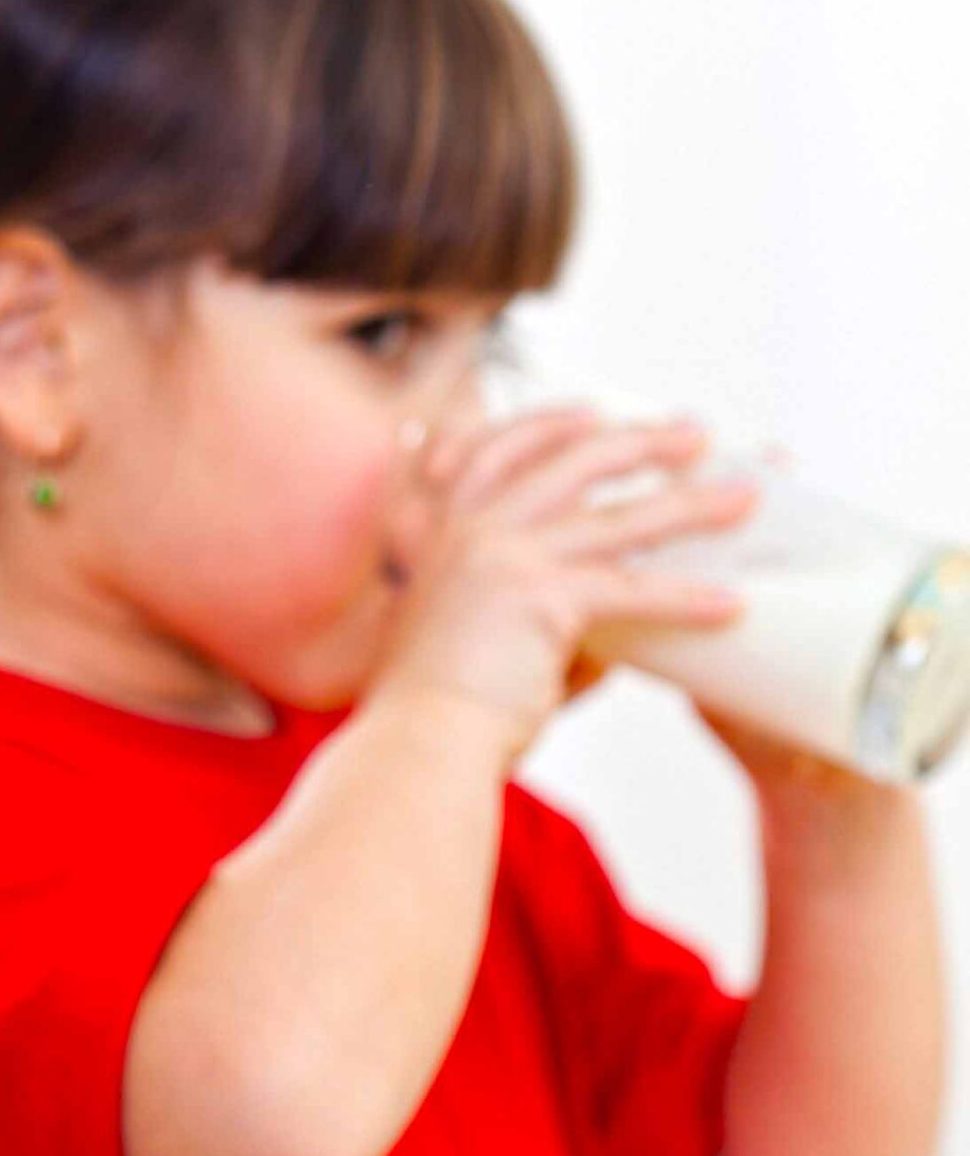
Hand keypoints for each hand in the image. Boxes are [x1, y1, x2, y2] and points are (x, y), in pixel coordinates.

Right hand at [373, 409, 756, 757]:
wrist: (416, 741)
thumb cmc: (436, 709)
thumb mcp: (476, 640)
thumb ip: (542, 621)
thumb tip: (614, 637)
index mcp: (442, 536)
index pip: (492, 453)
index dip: (545, 426)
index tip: (590, 414)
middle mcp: (471, 534)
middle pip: (568, 463)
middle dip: (638, 442)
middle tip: (693, 434)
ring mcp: (505, 559)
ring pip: (617, 520)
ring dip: (688, 504)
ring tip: (740, 497)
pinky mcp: (541, 599)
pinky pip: (631, 590)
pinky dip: (684, 597)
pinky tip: (728, 603)